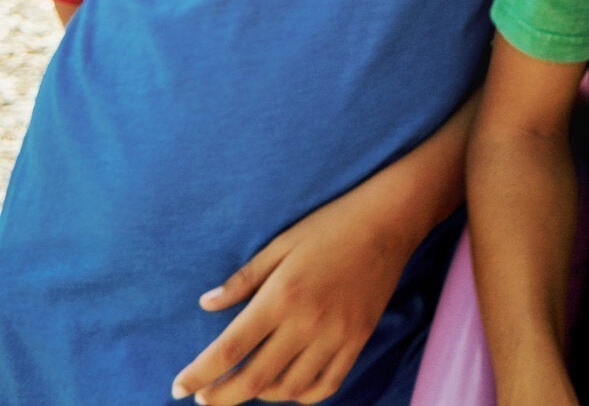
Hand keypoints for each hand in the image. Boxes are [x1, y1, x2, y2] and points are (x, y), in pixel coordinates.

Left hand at [171, 186, 417, 403]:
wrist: (389, 221)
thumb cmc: (330, 226)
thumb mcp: (280, 244)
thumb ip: (243, 279)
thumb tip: (206, 304)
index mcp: (281, 296)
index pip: (230, 350)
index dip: (199, 374)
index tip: (178, 387)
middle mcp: (307, 322)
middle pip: (254, 379)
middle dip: (221, 397)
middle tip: (204, 398)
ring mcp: (337, 334)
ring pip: (290, 388)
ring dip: (261, 395)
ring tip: (246, 387)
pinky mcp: (358, 339)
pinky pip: (328, 383)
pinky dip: (302, 395)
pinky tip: (287, 387)